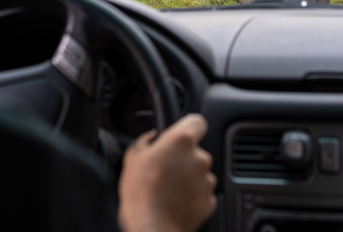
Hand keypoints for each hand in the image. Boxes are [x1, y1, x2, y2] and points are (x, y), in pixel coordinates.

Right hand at [118, 114, 217, 231]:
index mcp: (182, 141)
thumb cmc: (141, 193)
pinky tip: (174, 201)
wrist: (152, 227)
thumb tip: (151, 137)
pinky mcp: (210, 200)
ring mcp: (207, 180)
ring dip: (187, 178)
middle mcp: (200, 157)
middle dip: (183, 159)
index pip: (197, 122)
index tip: (182, 134)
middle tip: (164, 170)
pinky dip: (192, 196)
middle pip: (196, 151)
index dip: (189, 127)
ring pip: (199, 173)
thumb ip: (145, 141)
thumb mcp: (133, 158)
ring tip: (167, 189)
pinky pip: (201, 193)